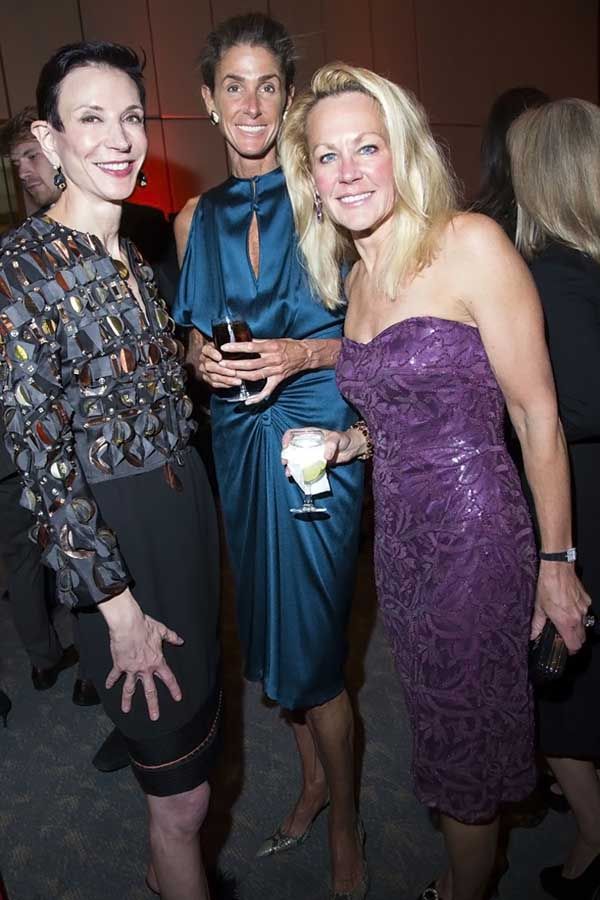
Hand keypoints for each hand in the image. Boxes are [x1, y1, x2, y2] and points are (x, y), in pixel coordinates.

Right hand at [101, 590, 183, 720]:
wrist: (128, 625)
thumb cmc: (145, 626)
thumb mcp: (162, 631)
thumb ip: (172, 637)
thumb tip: (181, 640)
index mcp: (157, 661)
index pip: (168, 678)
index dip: (174, 689)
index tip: (178, 698)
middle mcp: (145, 668)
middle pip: (150, 690)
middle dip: (153, 705)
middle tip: (154, 717)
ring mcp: (132, 668)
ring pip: (130, 688)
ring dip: (127, 700)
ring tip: (126, 710)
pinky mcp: (120, 665)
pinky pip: (115, 675)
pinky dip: (111, 680)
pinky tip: (107, 686)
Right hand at [198, 340, 241, 389]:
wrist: (222, 360)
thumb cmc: (227, 351)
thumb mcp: (228, 345)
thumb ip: (231, 346)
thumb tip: (238, 347)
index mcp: (207, 349)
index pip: (207, 350)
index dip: (213, 354)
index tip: (220, 357)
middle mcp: (203, 359)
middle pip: (209, 366)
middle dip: (223, 370)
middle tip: (234, 372)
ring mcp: (204, 370)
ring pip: (213, 376)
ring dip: (226, 379)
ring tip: (238, 381)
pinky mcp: (207, 379)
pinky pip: (215, 383)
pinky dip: (225, 384)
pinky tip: (233, 384)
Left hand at [220, 338, 309, 403]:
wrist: (306, 355)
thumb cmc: (289, 345)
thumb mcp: (275, 340)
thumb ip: (260, 342)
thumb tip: (244, 341)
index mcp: (271, 347)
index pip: (251, 347)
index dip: (237, 348)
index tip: (225, 348)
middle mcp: (273, 359)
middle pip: (250, 364)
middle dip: (234, 365)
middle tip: (221, 364)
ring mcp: (276, 371)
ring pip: (255, 376)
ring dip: (240, 376)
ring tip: (228, 375)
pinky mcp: (278, 380)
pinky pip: (267, 391)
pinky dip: (257, 397)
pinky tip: (247, 402)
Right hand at [281, 427, 361, 470]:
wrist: (352, 448)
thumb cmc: (343, 438)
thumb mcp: (337, 438)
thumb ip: (331, 445)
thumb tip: (325, 457)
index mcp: (309, 434)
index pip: (293, 434)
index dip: (286, 439)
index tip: (286, 447)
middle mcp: (308, 444)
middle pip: (292, 449)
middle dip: (286, 456)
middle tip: (286, 463)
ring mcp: (311, 454)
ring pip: (297, 460)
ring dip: (292, 467)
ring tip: (290, 473)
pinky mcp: (316, 464)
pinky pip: (306, 468)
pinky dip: (302, 473)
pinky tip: (299, 477)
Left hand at [531, 562, 590, 652]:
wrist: (558, 567)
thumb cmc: (548, 585)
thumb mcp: (538, 606)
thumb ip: (537, 624)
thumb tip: (533, 634)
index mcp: (566, 622)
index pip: (574, 645)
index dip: (569, 650)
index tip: (564, 649)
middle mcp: (578, 617)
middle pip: (582, 638)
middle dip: (573, 641)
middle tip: (563, 637)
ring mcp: (584, 608)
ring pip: (584, 625)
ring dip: (576, 627)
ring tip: (563, 620)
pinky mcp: (586, 600)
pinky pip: (585, 612)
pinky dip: (578, 614)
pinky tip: (567, 607)